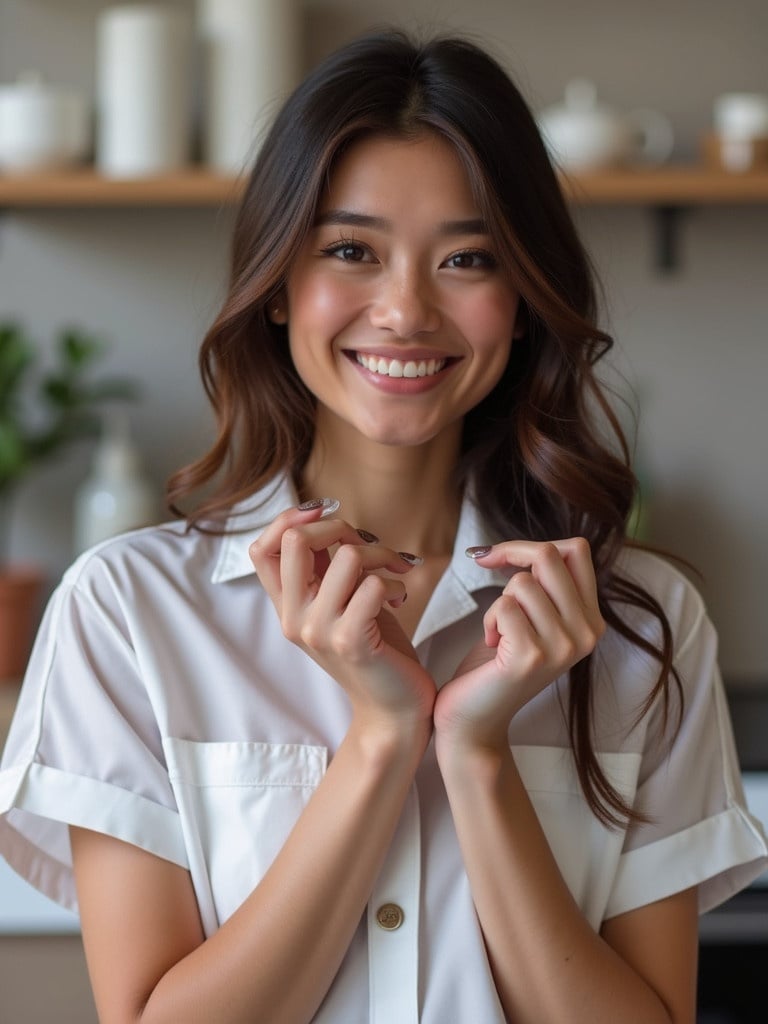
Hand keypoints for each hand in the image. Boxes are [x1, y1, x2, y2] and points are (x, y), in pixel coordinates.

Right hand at [248, 502, 436, 732]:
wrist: (393, 708)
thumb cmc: (374, 648)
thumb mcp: (339, 602)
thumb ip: (323, 568)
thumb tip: (319, 517)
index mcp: (287, 607)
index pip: (259, 549)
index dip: (288, 519)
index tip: (324, 512)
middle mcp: (293, 619)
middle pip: (296, 540)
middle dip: (340, 527)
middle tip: (369, 545)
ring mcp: (319, 632)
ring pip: (347, 556)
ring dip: (381, 555)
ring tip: (394, 574)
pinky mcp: (351, 641)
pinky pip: (373, 585)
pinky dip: (395, 582)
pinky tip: (400, 598)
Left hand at [434, 537, 604, 750]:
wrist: (476, 720)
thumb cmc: (498, 663)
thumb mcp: (534, 618)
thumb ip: (547, 585)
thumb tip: (535, 546)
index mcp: (592, 619)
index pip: (576, 550)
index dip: (531, 544)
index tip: (499, 556)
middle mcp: (587, 633)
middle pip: (549, 557)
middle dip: (510, 562)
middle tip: (493, 588)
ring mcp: (563, 646)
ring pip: (522, 582)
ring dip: (499, 602)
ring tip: (501, 632)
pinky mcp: (533, 657)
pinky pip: (504, 607)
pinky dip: (488, 620)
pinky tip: (494, 647)